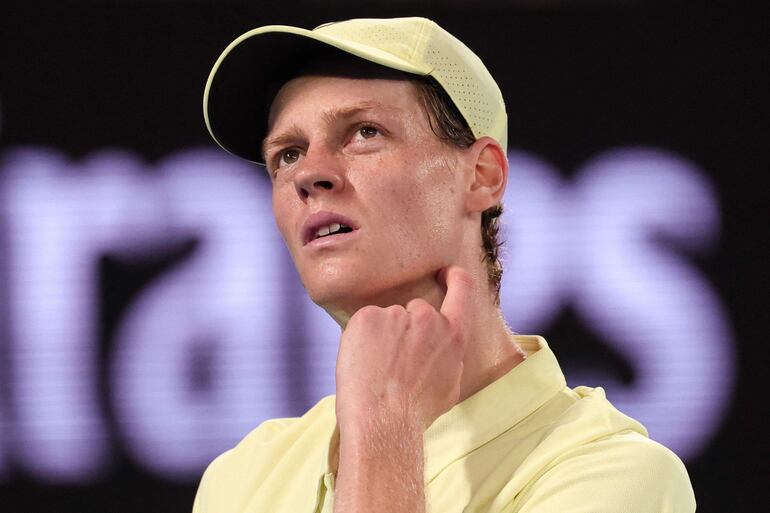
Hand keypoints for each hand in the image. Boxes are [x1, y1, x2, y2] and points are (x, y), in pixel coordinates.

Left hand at [335, 266, 472, 432]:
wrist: (383, 421)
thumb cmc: (416, 412)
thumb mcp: (450, 385)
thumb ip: (448, 357)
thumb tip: (442, 348)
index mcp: (454, 334)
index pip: (462, 288)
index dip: (455, 276)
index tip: (445, 272)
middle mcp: (427, 318)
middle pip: (415, 309)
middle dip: (406, 328)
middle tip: (394, 361)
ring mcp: (396, 315)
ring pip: (387, 318)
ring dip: (382, 336)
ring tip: (377, 369)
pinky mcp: (367, 317)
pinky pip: (364, 322)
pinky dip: (360, 339)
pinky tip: (363, 364)